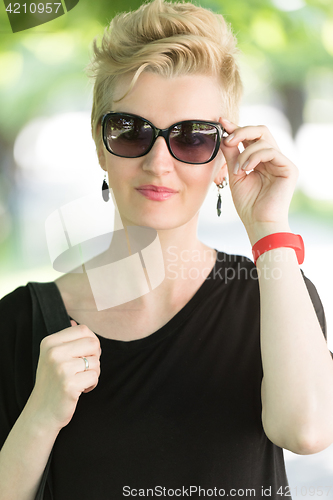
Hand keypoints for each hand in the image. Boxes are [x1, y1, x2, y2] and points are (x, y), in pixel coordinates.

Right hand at [28, 320, 100, 430]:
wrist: (42, 412)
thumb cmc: (53, 382)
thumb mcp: (53, 356)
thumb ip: (66, 340)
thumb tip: (75, 322)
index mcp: (49, 342)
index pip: (83, 330)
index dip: (90, 342)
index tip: (84, 355)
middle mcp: (53, 352)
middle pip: (93, 343)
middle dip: (94, 357)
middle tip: (83, 369)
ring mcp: (61, 368)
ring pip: (96, 361)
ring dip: (93, 373)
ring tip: (78, 380)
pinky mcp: (69, 384)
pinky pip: (95, 376)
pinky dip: (92, 384)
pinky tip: (79, 390)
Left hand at [219, 118, 298, 237]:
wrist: (258, 222)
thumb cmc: (248, 204)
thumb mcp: (235, 174)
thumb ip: (232, 155)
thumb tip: (224, 135)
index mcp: (260, 159)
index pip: (251, 137)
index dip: (236, 128)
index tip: (221, 123)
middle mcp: (273, 158)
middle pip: (261, 130)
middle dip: (241, 131)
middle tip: (228, 140)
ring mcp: (282, 162)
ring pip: (264, 140)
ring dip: (245, 152)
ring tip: (237, 170)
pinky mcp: (289, 168)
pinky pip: (271, 151)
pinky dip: (255, 156)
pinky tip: (246, 169)